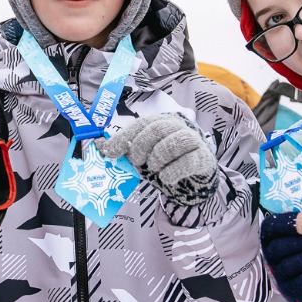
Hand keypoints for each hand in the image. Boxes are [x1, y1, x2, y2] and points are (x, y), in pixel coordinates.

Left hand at [99, 113, 217, 204]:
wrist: (194, 176)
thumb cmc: (165, 161)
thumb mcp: (143, 155)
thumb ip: (125, 150)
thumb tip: (98, 145)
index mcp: (160, 122)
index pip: (140, 124)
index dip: (123, 137)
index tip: (109, 152)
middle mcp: (177, 126)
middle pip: (157, 128)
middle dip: (141, 146)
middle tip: (137, 161)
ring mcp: (193, 140)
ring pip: (176, 141)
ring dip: (159, 157)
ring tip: (153, 169)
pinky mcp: (204, 157)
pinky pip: (190, 160)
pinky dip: (175, 170)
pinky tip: (166, 178)